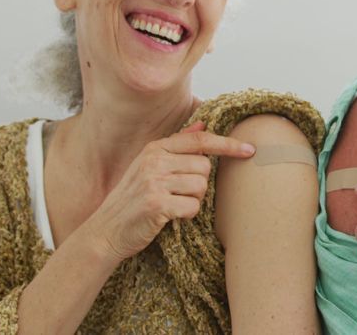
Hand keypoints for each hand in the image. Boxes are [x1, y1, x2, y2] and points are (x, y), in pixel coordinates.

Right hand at [81, 122, 254, 261]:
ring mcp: (154, 182)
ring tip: (172, 206)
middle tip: (180, 195)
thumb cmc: (132, 200)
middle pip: (204, 167)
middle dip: (199, 185)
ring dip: (192, 201)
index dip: (228, 144)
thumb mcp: (149, 167)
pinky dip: (186, 216)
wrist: (105, 231)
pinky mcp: (156, 204)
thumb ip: (176, 146)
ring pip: (200, 187)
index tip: (250, 149)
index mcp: (155, 148)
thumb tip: (202, 124)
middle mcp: (154, 161)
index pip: (199, 139)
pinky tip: (169, 217)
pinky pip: (192, 207)